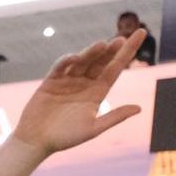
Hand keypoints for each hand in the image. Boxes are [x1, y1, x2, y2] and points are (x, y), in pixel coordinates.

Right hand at [12, 31, 145, 156]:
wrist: (36, 142)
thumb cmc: (64, 139)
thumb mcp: (93, 129)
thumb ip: (114, 117)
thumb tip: (139, 108)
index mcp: (97, 93)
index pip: (115, 68)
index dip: (127, 52)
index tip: (140, 33)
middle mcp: (84, 83)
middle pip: (101, 61)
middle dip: (110, 50)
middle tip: (121, 40)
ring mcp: (67, 80)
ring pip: (82, 61)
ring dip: (91, 52)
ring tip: (101, 45)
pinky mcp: (51, 81)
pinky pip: (60, 67)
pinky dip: (67, 61)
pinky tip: (75, 57)